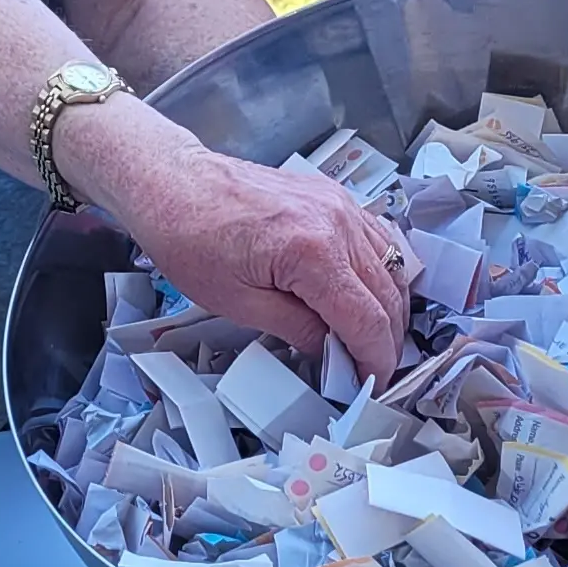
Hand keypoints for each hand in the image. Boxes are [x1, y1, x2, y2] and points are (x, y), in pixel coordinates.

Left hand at [70, 107, 411, 378]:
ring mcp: (340, 204)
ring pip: (394, 266)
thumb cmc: (191, 237)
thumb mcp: (239, 304)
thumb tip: (332, 351)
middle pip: (389, 295)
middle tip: (372, 369)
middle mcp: (337, 222)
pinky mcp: (334, 197)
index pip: (367, 320)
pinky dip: (383, 272)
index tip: (373, 381)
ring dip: (390, 308)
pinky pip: (379, 239)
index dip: (376, 359)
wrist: (173, 185)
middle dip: (387, 340)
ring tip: (371, 338)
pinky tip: (369, 294)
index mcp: (313, 252)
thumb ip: (298, 330)